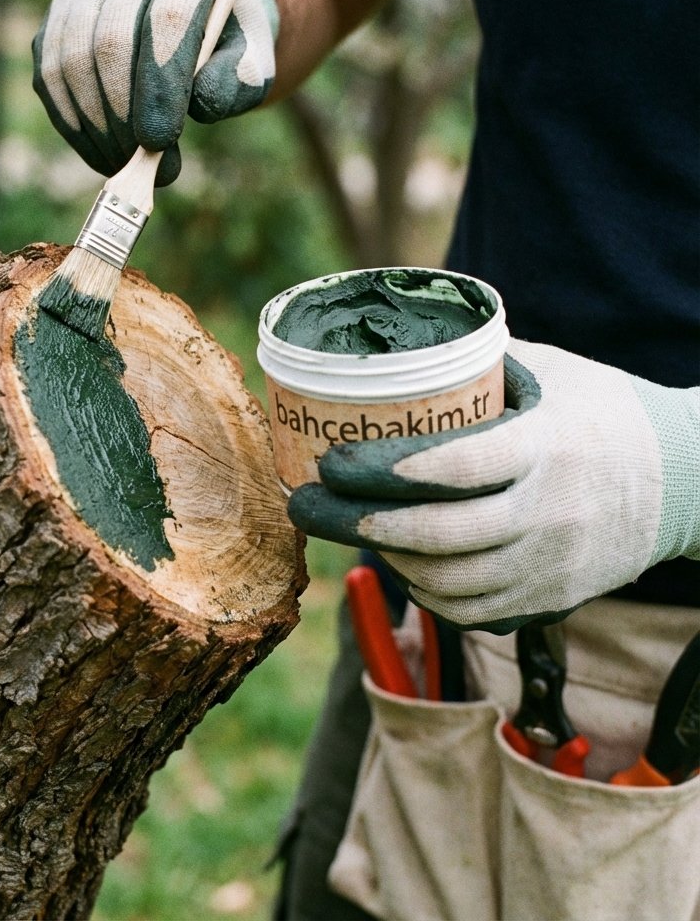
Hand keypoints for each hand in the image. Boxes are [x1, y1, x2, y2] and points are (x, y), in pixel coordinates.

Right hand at [32, 0, 276, 185]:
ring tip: (124, 165)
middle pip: (110, 39)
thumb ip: (236, 83)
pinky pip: (49, 77)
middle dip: (123, 114)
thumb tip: (202, 104)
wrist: (196, 13)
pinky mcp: (57, 22)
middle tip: (141, 164)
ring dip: (95, 126)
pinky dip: (72, 125)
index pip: (167, 19)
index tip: (159, 143)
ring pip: (71, 60)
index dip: (160, 85)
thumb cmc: (226, 47)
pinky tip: (101, 154)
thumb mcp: (250, 63)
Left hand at [288, 339, 699, 632]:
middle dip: (358, 525)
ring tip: (352, 532)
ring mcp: (551, 564)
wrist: (684, 480)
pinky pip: (474, 613)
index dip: (384, 469)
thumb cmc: (603, 413)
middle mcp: (548, 512)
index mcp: (545, 446)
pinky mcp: (552, 598)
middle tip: (308, 507)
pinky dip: (427, 593)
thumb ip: (478, 365)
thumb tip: (396, 355)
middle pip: (438, 534)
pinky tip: (405, 566)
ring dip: (387, 559)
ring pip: (449, 582)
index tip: (332, 463)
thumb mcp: (549, 372)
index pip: (456, 465)